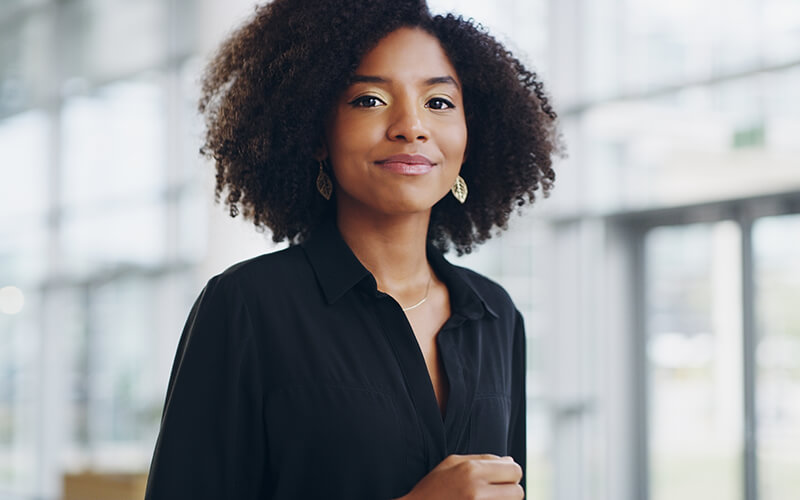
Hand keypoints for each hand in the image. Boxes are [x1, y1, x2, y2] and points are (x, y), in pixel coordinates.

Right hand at [399, 454, 523, 499]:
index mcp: (471, 470)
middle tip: (495, 490)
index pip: (514, 470)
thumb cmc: (432, 488)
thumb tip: (510, 460)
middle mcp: (477, 491)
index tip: (501, 476)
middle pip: (518, 491)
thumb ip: (482, 458)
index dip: (510, 472)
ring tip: (488, 498)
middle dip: (510, 489)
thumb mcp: (451, 463)